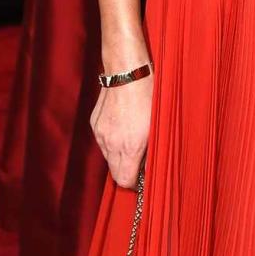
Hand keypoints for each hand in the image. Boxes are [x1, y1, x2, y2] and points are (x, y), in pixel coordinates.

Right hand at [90, 72, 151, 187]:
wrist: (129, 72)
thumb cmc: (151, 96)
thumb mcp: (159, 126)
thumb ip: (152, 151)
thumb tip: (149, 167)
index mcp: (129, 147)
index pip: (125, 180)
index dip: (134, 184)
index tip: (142, 179)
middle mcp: (111, 143)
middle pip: (115, 172)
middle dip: (127, 171)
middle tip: (140, 162)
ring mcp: (100, 133)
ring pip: (108, 156)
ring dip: (119, 155)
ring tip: (133, 141)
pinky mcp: (95, 123)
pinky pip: (103, 141)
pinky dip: (112, 141)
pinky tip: (123, 128)